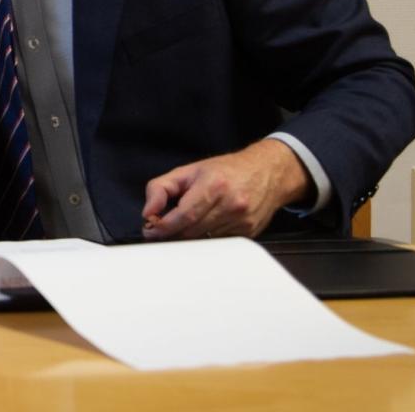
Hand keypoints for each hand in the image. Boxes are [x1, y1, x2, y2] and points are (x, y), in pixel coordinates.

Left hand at [141, 139, 312, 239]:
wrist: (266, 172)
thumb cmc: (226, 170)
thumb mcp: (188, 171)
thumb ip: (161, 188)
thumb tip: (148, 212)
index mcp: (213, 186)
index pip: (184, 216)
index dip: (164, 227)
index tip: (151, 231)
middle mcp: (230, 204)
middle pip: (192, 232)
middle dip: (173, 233)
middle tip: (162, 229)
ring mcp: (242, 221)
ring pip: (205, 241)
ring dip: (191, 236)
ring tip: (188, 223)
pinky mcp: (249, 233)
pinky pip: (220, 243)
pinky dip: (209, 238)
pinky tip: (209, 225)